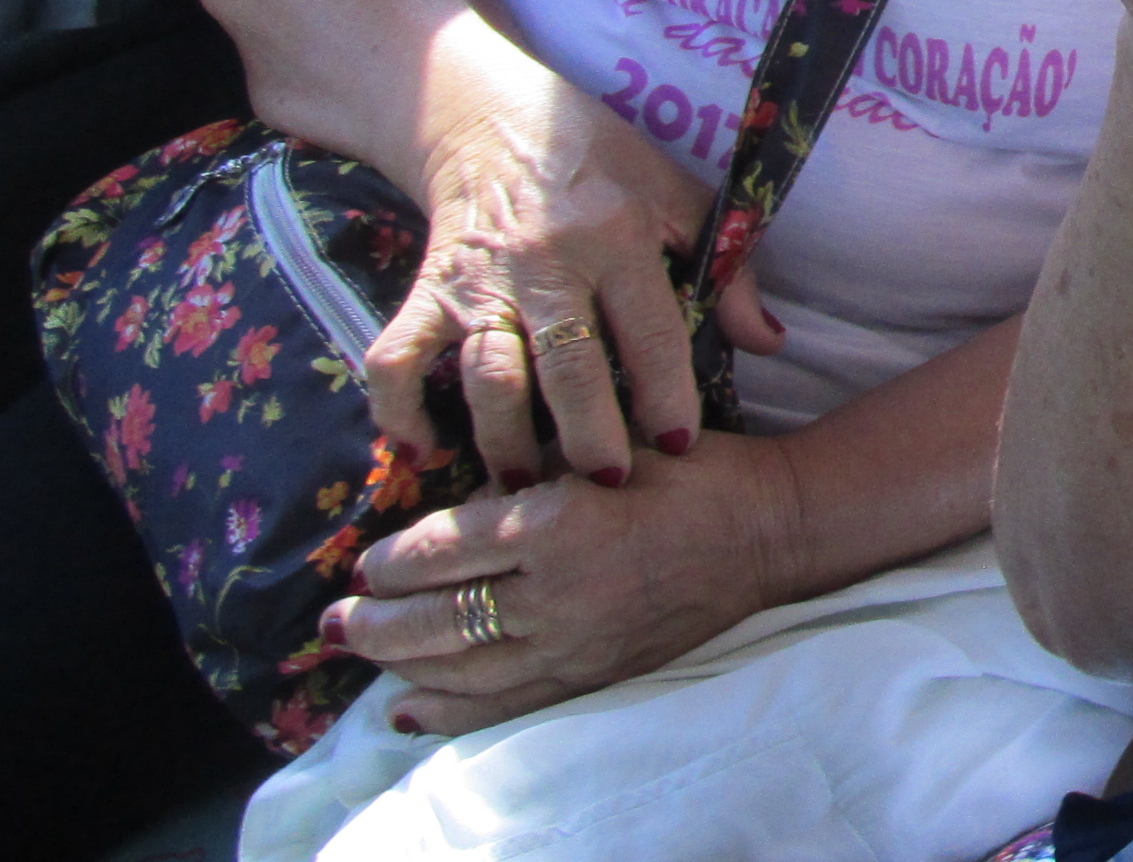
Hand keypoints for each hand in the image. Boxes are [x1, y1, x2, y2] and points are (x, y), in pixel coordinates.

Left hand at [322, 429, 802, 735]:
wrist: (771, 530)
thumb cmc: (694, 473)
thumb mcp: (609, 446)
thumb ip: (532, 471)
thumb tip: (462, 500)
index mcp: (559, 521)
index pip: (445, 549)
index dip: (394, 559)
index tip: (368, 559)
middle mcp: (557, 590)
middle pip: (438, 617)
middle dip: (376, 620)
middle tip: (336, 617)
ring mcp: (575, 642)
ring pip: (460, 666)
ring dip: (398, 663)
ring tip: (358, 653)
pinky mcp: (594, 673)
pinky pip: (506, 704)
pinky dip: (449, 711)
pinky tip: (407, 708)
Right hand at [365, 56, 781, 487]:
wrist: (490, 116)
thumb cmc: (602, 163)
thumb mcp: (677, 195)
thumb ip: (728, 269)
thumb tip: (770, 344)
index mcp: (618, 237)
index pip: (649, 328)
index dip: (665, 391)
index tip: (680, 445)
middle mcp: (547, 263)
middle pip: (565, 363)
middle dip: (586, 432)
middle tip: (605, 485)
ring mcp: (480, 281)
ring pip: (486, 372)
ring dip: (501, 437)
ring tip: (524, 486)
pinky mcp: (425, 290)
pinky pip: (396, 357)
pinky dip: (399, 409)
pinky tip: (423, 451)